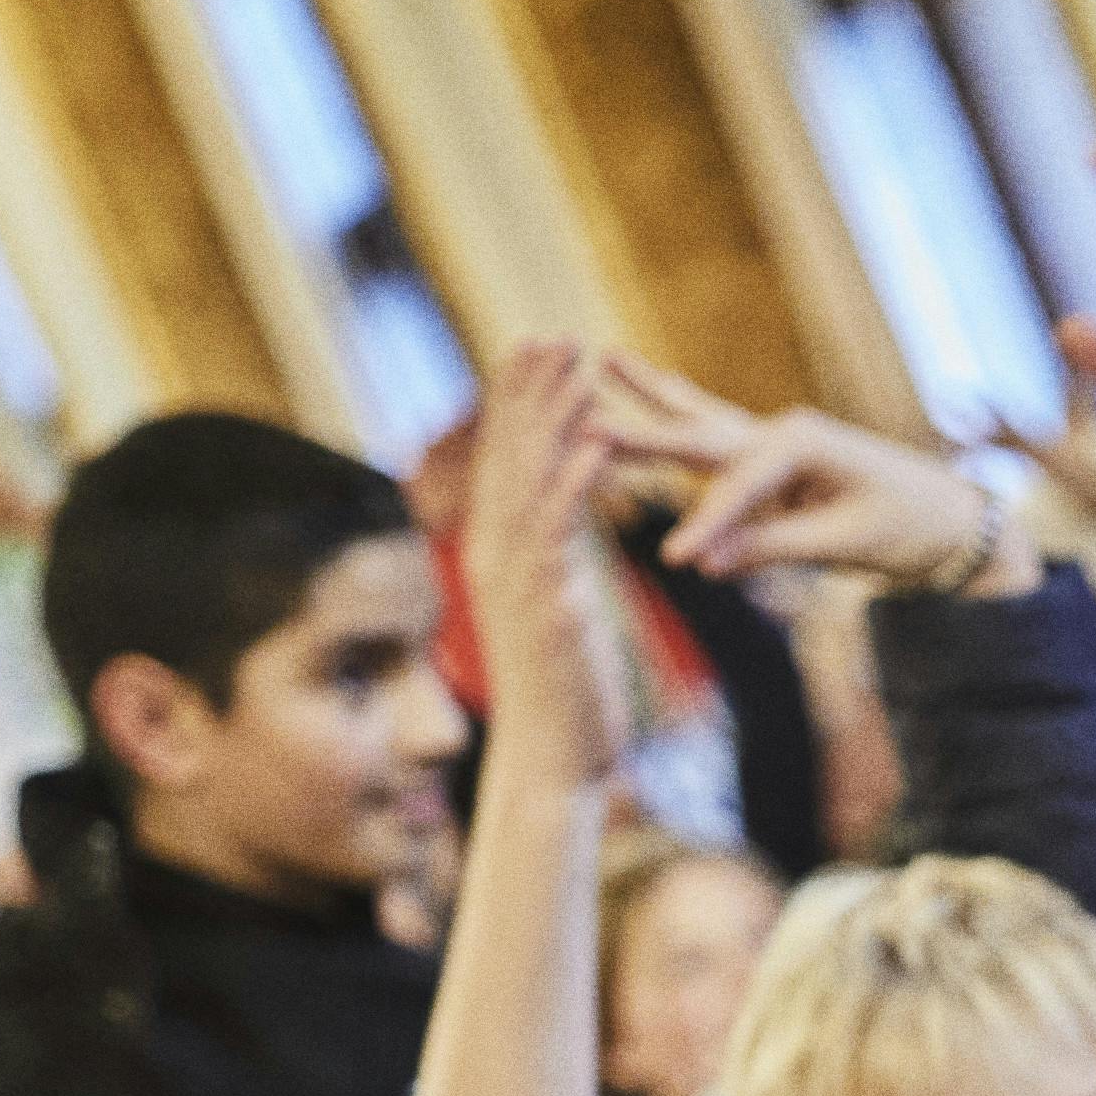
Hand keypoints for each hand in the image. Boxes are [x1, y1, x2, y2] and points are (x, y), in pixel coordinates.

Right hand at [457, 339, 638, 788]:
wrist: (556, 764)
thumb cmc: (567, 695)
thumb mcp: (558, 613)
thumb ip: (555, 566)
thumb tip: (558, 531)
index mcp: (506, 557)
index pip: (510, 464)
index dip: (522, 403)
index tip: (540, 349)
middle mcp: (500, 560)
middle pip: (511, 459)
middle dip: (530, 393)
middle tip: (551, 332)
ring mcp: (518, 584)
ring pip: (532, 485)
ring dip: (553, 422)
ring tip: (575, 368)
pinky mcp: (548, 611)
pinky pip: (561, 538)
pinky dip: (576, 487)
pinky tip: (596, 446)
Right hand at [602, 358, 1030, 597]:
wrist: (952, 518)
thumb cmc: (908, 529)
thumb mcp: (849, 543)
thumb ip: (778, 547)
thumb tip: (708, 562)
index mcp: (805, 445)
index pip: (740, 487)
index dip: (707, 524)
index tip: (677, 561)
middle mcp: (784, 430)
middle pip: (701, 433)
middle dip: (643, 433)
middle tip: (585, 419)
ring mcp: (777, 437)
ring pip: (701, 418)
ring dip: (650, 394)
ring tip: (600, 355)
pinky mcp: (775, 455)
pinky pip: (716, 436)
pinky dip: (677, 411)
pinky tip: (645, 381)